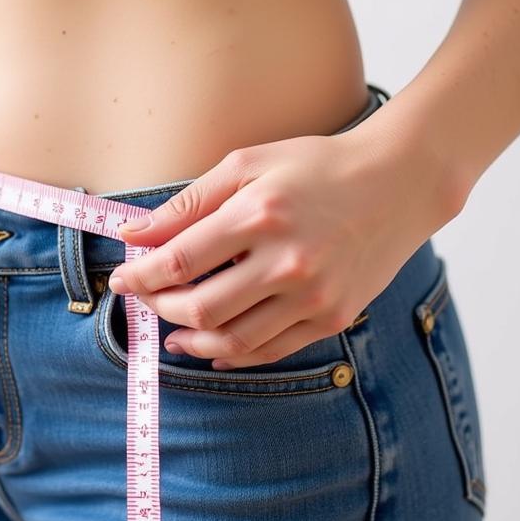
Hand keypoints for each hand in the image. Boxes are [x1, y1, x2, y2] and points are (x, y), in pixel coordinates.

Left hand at [107, 128, 457, 368]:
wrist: (398, 183)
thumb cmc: (316, 165)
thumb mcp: (247, 164)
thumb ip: (188, 203)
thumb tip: (133, 234)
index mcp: (259, 215)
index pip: (178, 261)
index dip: (139, 276)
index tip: (120, 279)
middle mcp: (287, 262)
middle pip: (199, 307)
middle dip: (158, 307)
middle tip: (144, 298)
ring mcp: (313, 296)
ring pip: (231, 340)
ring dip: (189, 339)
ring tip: (171, 331)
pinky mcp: (333, 317)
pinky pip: (270, 351)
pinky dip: (232, 356)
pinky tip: (211, 348)